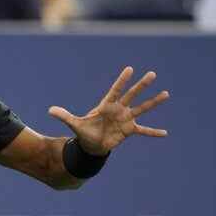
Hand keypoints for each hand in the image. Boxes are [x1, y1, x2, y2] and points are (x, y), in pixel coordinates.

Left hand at [48, 66, 169, 155]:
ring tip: (166, 94)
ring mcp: (126, 119)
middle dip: (142, 86)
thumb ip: (64, 116)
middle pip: (132, 95)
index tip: (130, 69)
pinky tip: (165, 133)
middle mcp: (119, 110)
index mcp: (106, 106)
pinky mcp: (129, 131)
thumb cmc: (84, 132)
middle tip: (152, 74)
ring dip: (153, 102)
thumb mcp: (74, 124)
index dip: (122, 81)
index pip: (115, 91)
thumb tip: (49, 110)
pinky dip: (153, 132)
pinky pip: (144, 131)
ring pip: (142, 108)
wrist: (91, 146)